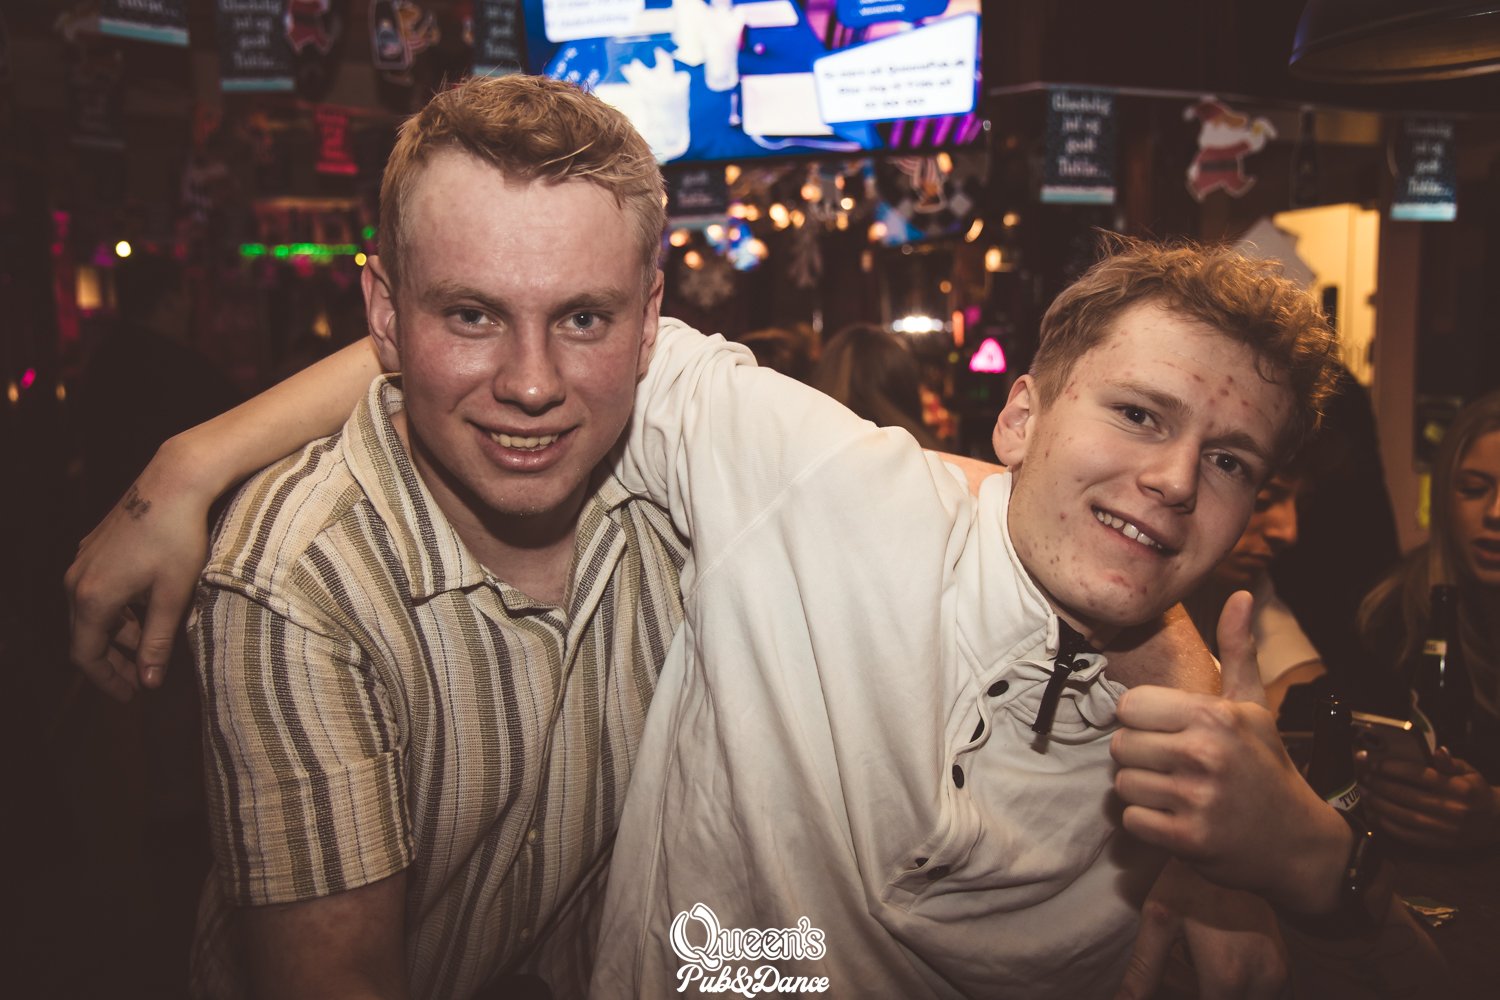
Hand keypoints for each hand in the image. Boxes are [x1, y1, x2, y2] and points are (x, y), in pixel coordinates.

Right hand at [65, 438, 214, 699]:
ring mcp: (82, 562)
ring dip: (118, 634)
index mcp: (93, 598)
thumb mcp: (173, 596)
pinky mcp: (94, 548)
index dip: (107, 681)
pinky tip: (145, 613)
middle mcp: (76, 581)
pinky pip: (97, 591)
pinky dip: (117, 611)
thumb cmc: (178, 538)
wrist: (173, 483)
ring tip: (150, 647)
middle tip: (143, 679)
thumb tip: (148, 682)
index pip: (86, 656)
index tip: (130, 698)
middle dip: (114, 661)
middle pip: (86, 636)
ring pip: (93, 613)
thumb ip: (157, 641)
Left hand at [1112, 591, 1350, 913]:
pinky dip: (1148, 822)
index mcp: (1215, 716)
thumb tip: (1242, 594)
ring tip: (1175, 791)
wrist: (1298, 842)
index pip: (1130, 707)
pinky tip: (1176, 817)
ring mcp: (1197, 798)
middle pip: (1121, 746)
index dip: (1142, 721)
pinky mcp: (1188, 838)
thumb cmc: (1266, 767)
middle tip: (1171, 766)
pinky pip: (1133, 819)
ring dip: (1143, 791)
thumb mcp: (1253, 706)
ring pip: (1123, 783)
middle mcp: (1205, 753)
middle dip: (1140, 757)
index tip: (1165, 732)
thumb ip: (1238, 650)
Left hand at [1115, 859, 1286, 999]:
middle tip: (1178, 964)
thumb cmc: (1189, 880)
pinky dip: (1231, 987)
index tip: (1169, 974)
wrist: (1233, 842)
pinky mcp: (1283, 966)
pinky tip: (1209, 958)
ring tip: (1191, 960)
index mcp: (1227, 976)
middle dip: (1197, 991)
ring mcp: (1277, 974)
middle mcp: (1263, 981)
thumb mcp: (1159, 920)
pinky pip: (1256, 993)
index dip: (1180, 992)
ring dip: (1215, 992)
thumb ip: (1143, 971)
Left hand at [1360, 746, 1499, 849]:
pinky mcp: (1437, 843)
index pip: (1419, 775)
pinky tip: (1374, 813)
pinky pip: (1406, 834)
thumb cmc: (1476, 792)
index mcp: (1458, 788)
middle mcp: (1451, 809)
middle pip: (1406, 795)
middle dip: (1379, 784)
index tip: (1374, 762)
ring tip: (1363, 792)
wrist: (1496, 823)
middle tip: (1362, 776)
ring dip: (1379, 804)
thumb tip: (1436, 750)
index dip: (1393, 768)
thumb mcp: (1469, 772)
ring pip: (1403, 816)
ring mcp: (1443, 829)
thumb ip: (1449, 762)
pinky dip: (1387, 824)